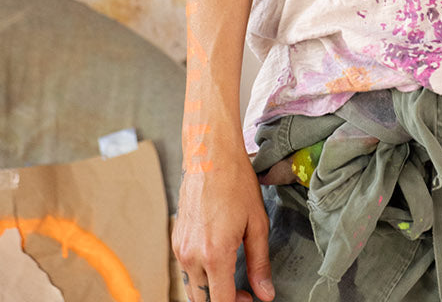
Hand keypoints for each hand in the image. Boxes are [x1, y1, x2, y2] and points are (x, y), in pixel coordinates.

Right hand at [173, 149, 273, 301]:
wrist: (210, 155)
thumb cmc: (235, 183)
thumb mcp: (257, 223)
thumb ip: (260, 263)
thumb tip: (265, 293)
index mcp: (214, 254)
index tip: (249, 299)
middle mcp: (192, 255)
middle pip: (202, 301)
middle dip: (222, 301)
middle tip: (243, 292)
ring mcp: (180, 248)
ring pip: (192, 288)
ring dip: (210, 290)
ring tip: (231, 275)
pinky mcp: (176, 240)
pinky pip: (186, 269)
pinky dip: (201, 274)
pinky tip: (217, 259)